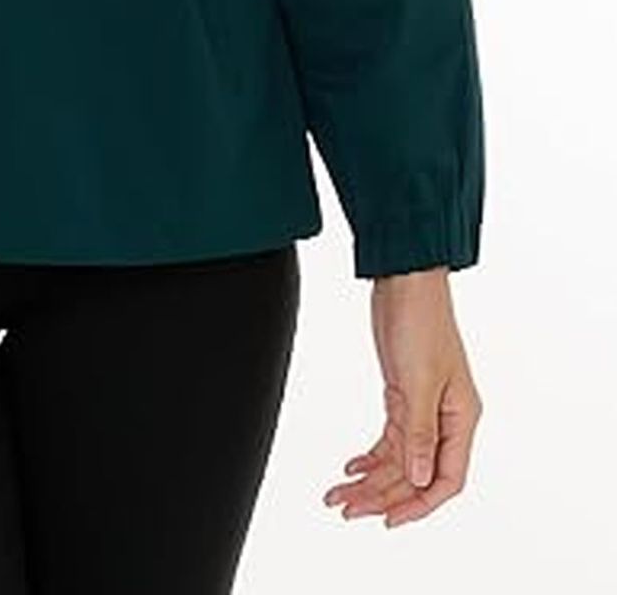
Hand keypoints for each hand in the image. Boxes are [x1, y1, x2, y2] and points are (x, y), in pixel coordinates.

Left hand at [323, 265, 482, 527]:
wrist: (405, 280)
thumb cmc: (422, 319)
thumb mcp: (419, 378)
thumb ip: (419, 431)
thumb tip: (419, 478)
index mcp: (461, 418)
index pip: (446, 479)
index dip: (419, 505)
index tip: (388, 520)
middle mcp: (446, 418)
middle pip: (416, 473)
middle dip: (383, 495)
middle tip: (347, 508)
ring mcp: (424, 407)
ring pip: (400, 458)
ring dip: (371, 478)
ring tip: (339, 494)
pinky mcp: (404, 394)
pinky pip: (391, 437)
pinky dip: (372, 455)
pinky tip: (352, 466)